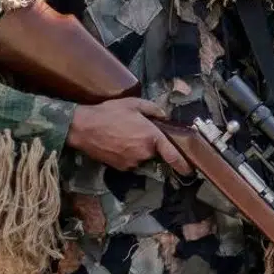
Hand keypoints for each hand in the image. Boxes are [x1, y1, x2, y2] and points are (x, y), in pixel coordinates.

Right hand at [67, 98, 191, 174]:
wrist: (84, 128)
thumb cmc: (109, 113)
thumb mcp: (134, 104)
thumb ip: (153, 109)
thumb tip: (164, 116)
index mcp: (152, 137)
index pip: (173, 155)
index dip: (183, 164)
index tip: (189, 170)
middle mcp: (144, 153)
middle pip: (155, 153)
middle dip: (150, 145)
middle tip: (136, 132)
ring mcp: (132, 162)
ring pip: (142, 157)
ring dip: (137, 149)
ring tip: (122, 135)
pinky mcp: (121, 168)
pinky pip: (130, 162)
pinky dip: (127, 154)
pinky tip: (116, 142)